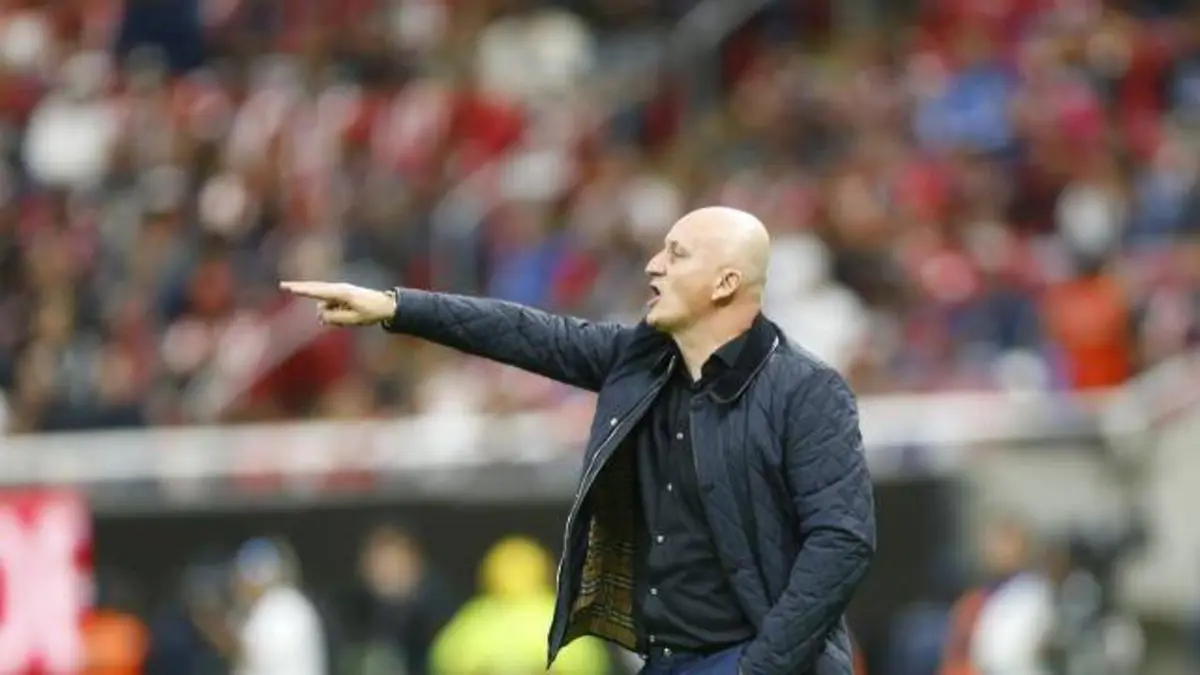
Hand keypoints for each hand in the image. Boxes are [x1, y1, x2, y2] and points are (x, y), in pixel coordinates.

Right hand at [279, 281, 396, 325]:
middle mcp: (339, 289)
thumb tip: (320, 315)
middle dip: (300, 289)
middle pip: (315, 290)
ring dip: (330, 315)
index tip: (288, 287)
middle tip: (282, 285)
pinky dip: (334, 314)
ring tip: (350, 318)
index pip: (317, 291)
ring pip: (325, 306)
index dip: (302, 290)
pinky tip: (348, 317)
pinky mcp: (341, 296)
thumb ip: (334, 318)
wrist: (386, 305)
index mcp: (342, 293)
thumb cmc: (371, 312)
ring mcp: (340, 292)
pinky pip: (332, 307)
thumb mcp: (353, 319)